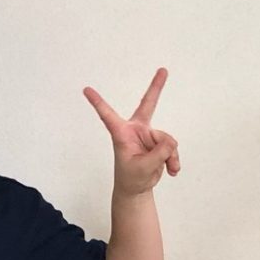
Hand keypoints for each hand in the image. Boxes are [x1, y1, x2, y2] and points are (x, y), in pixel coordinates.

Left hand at [85, 68, 180, 195]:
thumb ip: (159, 153)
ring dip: (170, 156)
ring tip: (169, 168)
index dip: (98, 103)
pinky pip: (172, 147)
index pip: (108, 116)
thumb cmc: (131, 178)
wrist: (137, 189)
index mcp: (121, 134)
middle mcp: (135, 130)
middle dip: (156, 87)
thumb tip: (171, 142)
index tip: (86, 90)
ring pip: (167, 139)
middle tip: (163, 70)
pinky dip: (174, 159)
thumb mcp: (143, 168)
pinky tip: (172, 170)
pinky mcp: (159, 143)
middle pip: (148, 105)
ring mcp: (148, 135)